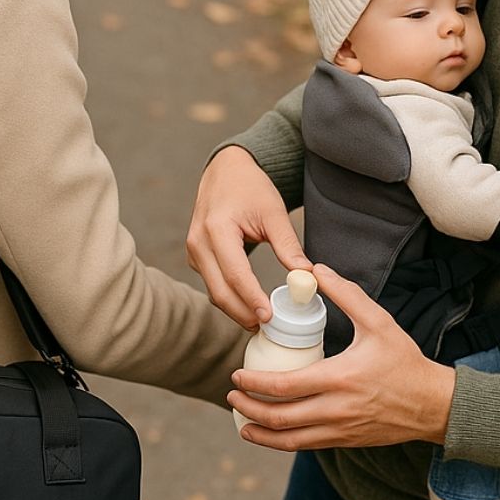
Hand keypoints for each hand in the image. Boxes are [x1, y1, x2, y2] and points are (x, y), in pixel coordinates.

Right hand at [186, 146, 309, 328]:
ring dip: (237, 310)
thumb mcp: (273, 211)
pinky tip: (250, 306)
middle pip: (219, 291)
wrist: (226, 171)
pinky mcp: (196, 258)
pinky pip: (213, 285)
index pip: (235, 274)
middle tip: (268, 328)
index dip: (252, 299)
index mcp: (216, 228)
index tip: (270, 317)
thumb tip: (306, 276)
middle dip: (243, 314)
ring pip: (214, 292)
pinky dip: (231, 299)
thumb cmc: (250, 187)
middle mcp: (198, 242)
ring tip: (262, 322)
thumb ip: (288, 245)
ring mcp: (193, 252)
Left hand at [226, 264, 456, 448]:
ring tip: (242, 423)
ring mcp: (340, 430)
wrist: (433, 404)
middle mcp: (336, 410)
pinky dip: (282, 442)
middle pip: (280, 417)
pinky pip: (306, 446)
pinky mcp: (345, 441)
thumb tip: (315, 270)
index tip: (237, 377)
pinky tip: (269, 433)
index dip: (254, 384)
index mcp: (340, 379)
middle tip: (232, 396)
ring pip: (289, 440)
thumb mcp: (378, 322)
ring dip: (260, 433)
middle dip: (249, 408)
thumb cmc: (405, 361)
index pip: (284, 387)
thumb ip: (346, 294)